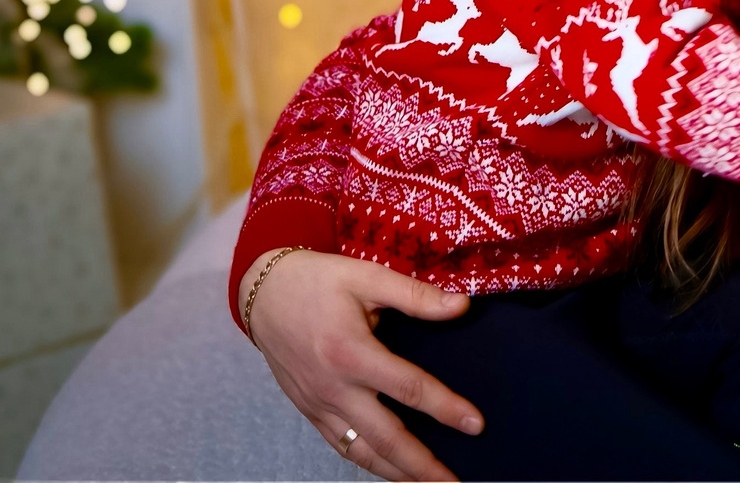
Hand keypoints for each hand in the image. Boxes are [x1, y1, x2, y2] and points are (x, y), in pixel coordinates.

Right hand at [242, 248, 479, 481]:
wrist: (263, 294)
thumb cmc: (318, 281)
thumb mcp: (367, 276)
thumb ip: (415, 296)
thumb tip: (462, 306)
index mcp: (351, 352)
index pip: (409, 389)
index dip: (445, 409)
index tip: (476, 425)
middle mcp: (334, 387)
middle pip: (385, 437)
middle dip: (421, 465)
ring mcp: (319, 404)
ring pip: (362, 451)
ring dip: (396, 473)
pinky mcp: (309, 411)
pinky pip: (341, 445)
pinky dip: (368, 462)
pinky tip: (390, 470)